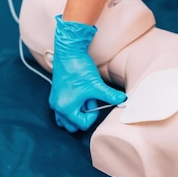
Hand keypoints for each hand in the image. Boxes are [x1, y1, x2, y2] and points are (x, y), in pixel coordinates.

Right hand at [49, 16, 125, 132]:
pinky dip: (72, 105)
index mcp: (65, 108)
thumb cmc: (79, 68)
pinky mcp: (56, 93)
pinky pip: (63, 108)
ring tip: (84, 98)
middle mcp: (57, 106)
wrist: (69, 52)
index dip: (92, 116)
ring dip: (77, 112)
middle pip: (72, 125)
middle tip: (90, 101)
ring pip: (66, 118)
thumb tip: (122, 100)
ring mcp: (55, 100)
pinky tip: (80, 93)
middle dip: (83, 116)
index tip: (96, 102)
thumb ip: (110, 95)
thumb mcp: (97, 85)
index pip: (82, 124)